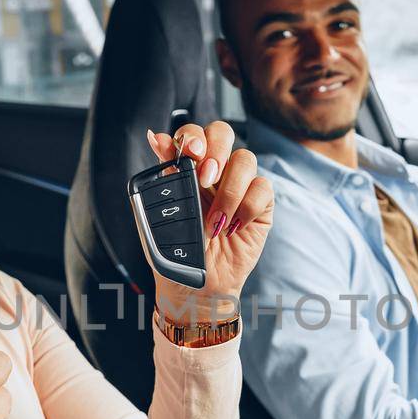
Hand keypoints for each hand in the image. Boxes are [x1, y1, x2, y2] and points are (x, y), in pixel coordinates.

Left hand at [145, 122, 273, 321]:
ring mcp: (239, 185)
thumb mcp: (160, 213)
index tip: (189, 152)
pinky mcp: (260, 204)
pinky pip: (262, 188)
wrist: (197, 286)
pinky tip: (233, 228)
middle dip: (216, 149)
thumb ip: (162, 174)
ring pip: (245, 159)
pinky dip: (247, 207)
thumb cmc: (176, 253)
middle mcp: (215, 171)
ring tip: (215, 221)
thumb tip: (155, 136)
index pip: (193, 133)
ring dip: (228, 190)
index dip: (192, 136)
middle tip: (205, 179)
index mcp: (188, 168)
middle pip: (223, 132)